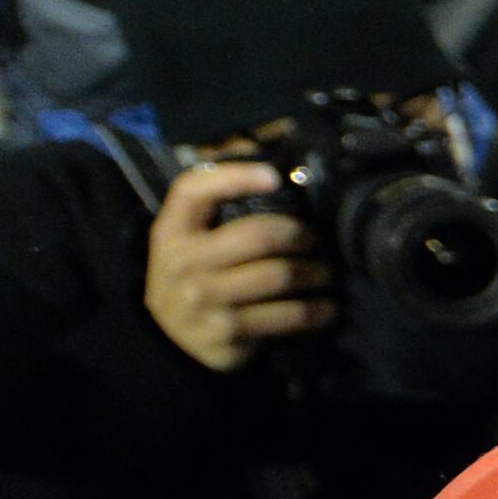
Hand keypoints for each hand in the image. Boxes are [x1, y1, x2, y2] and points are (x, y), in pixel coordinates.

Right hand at [144, 162, 329, 370]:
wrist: (171, 337)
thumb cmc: (194, 274)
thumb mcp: (188, 239)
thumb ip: (215, 203)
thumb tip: (262, 160)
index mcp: (171, 231)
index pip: (193, 191)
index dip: (234, 177)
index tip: (274, 176)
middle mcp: (183, 264)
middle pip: (256, 236)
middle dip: (297, 235)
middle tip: (313, 239)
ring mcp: (203, 301)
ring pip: (278, 276)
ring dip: (314, 272)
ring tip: (325, 273)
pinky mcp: (226, 333)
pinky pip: (285, 316)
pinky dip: (314, 310)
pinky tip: (326, 308)